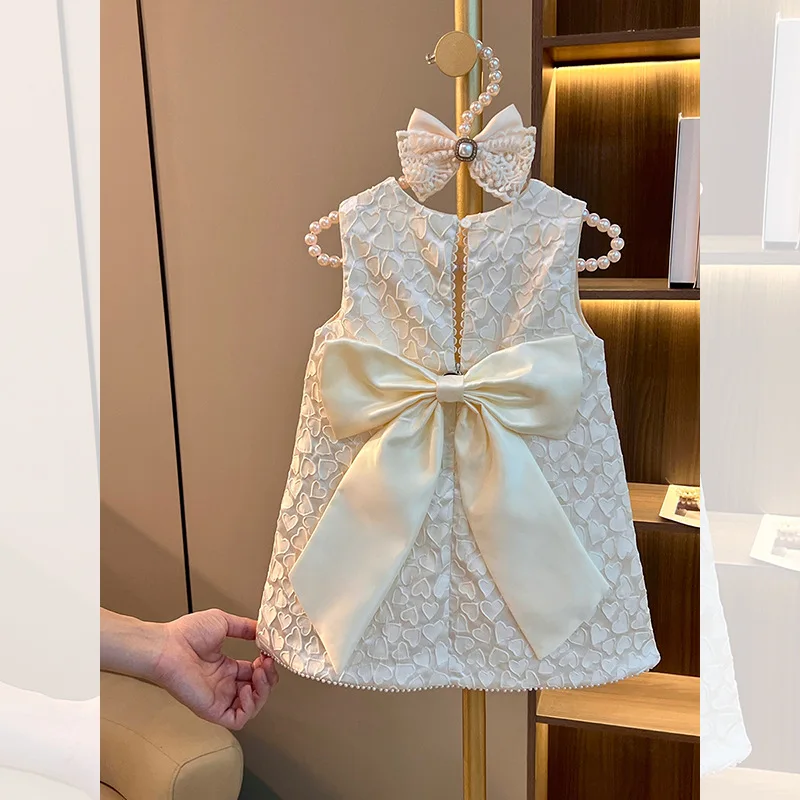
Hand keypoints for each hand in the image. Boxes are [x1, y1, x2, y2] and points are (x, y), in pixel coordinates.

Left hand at [152, 609, 278, 730]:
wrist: (167, 646)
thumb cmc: (185, 634)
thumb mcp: (223, 622)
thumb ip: (244, 627)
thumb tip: (260, 629)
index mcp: (224, 667)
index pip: (253, 673)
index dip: (265, 665)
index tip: (268, 653)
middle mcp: (223, 684)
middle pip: (257, 691)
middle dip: (268, 678)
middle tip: (267, 663)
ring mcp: (218, 697)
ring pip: (251, 707)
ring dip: (263, 691)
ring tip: (260, 673)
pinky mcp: (212, 709)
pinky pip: (238, 719)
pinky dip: (249, 707)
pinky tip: (248, 689)